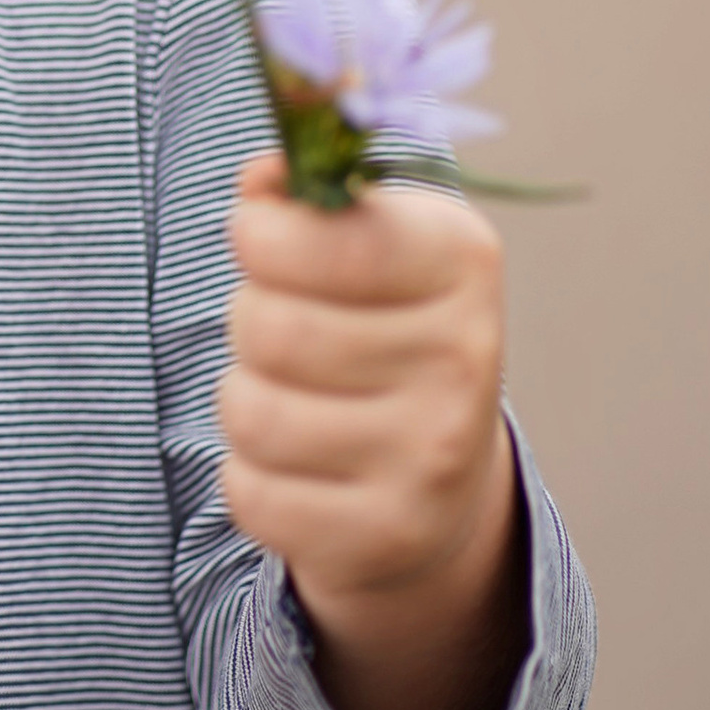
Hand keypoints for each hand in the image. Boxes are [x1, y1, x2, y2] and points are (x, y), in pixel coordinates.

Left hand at [218, 150, 526, 709]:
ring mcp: (433, 455)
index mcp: (462, 262)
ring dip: (243, 399)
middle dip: (248, 322)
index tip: (255, 234)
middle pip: (269, 326)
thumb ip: (307, 198)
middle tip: (279, 331)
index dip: (262, 233)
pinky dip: (248, 476)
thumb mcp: (364, 244)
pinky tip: (296, 466)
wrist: (438, 484)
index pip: (328, 236)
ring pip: (250, 412)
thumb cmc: (379, 332)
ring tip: (287, 397)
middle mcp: (466, 359)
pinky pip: (250, 493)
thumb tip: (264, 176)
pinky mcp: (389, 533)